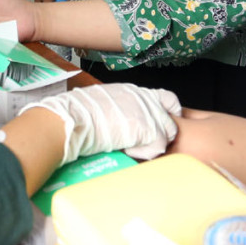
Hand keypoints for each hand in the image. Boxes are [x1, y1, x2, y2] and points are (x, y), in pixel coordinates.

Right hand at [23, 84, 181, 164]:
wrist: (74, 117)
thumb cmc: (78, 111)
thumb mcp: (103, 101)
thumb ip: (118, 107)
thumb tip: (116, 119)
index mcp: (135, 91)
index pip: (167, 99)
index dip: (169, 113)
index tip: (162, 125)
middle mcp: (146, 99)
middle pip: (171, 122)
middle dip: (160, 136)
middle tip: (142, 144)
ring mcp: (150, 113)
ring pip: (166, 136)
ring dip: (150, 146)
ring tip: (129, 147)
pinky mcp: (150, 130)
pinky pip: (157, 148)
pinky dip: (143, 153)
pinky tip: (126, 150)